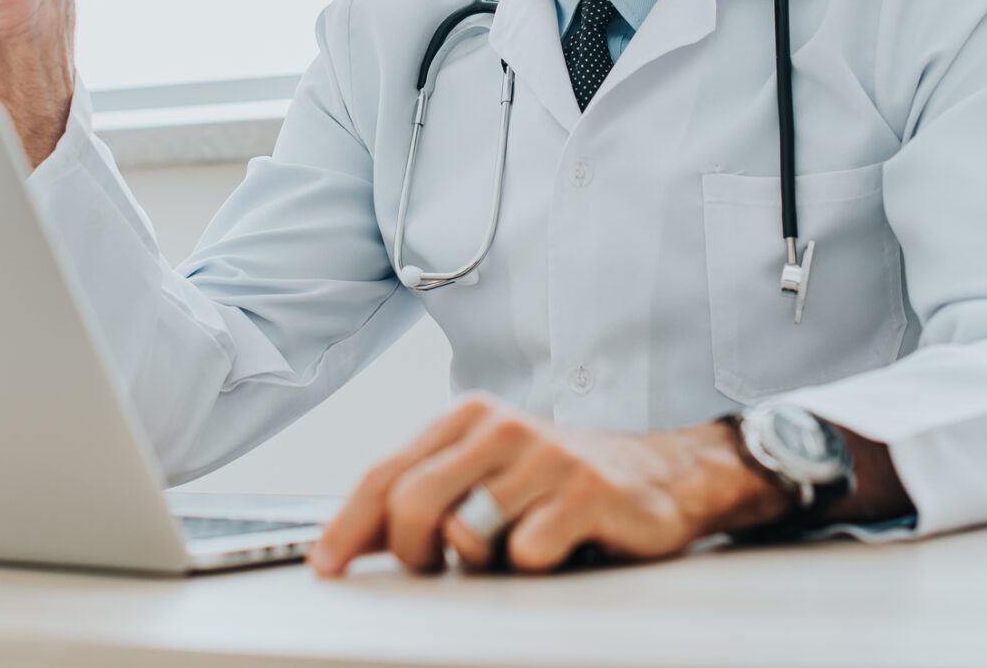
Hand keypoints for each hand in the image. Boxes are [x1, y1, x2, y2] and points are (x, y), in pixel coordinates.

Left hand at [308, 393, 789, 576]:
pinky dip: (531, 566)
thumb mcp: (485, 479)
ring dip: (479, 560)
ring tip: (510, 550)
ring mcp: (545, 456)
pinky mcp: (586, 492)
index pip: (387, 473)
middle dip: (411, 551)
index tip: (325, 564)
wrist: (662, 478)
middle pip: (413, 501)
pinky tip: (556, 548)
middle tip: (432, 569)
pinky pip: (527, 551)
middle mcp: (501, 427)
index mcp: (467, 417)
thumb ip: (424, 500)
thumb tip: (352, 538)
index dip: (348, 523)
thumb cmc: (561, 485)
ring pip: (468, 531)